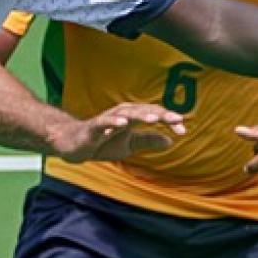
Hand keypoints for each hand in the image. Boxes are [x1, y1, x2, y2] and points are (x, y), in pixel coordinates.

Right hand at [50, 103, 186, 163]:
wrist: (74, 145)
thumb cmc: (103, 142)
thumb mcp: (129, 145)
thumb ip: (148, 141)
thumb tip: (170, 141)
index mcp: (132, 117)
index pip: (154, 116)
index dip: (169, 121)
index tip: (183, 130)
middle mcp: (122, 114)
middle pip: (144, 111)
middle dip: (161, 115)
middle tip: (177, 119)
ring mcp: (108, 119)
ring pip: (126, 114)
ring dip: (140, 115)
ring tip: (154, 119)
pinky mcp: (93, 128)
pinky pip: (104, 123)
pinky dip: (113, 122)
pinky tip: (123, 124)